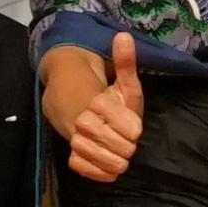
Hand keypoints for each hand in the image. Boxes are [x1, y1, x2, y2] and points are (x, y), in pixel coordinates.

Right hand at [66, 32, 146, 183]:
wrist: (84, 115)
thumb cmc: (114, 102)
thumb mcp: (124, 83)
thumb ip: (126, 63)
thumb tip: (124, 35)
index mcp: (99, 102)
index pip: (126, 124)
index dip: (132, 128)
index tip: (134, 128)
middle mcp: (84, 121)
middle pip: (120, 145)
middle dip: (127, 146)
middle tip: (126, 141)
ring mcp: (77, 140)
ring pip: (105, 160)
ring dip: (116, 160)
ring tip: (117, 152)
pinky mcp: (73, 158)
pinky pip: (89, 170)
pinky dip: (102, 171)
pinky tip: (107, 162)